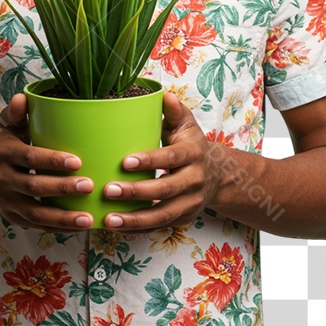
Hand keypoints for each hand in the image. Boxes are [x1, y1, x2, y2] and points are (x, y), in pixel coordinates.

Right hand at [0, 93, 97, 230]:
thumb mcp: (6, 127)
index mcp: (5, 153)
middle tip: (90, 186)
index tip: (77, 161)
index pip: (30, 158)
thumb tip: (23, 97)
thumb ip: (17, 113)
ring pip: (36, 214)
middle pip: (35, 187)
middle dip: (63, 189)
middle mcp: (4, 179)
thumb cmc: (3, 146)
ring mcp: (8, 202)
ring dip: (63, 217)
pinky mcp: (14, 219)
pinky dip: (59, 228)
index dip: (52, 161)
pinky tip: (80, 227)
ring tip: (88, 219)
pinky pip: (38, 227)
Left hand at [100, 92, 221, 231]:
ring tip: (108, 219)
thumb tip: (164, 95)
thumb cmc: (191, 146)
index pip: (170, 158)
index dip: (149, 161)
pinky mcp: (183, 219)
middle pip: (165, 191)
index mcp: (193, 154)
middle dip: (136, 193)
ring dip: (134, 219)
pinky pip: (159, 228)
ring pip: (162, 216)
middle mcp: (195, 181)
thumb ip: (174, 112)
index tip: (124, 162)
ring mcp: (190, 203)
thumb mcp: (187, 126)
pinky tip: (117, 228)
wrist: (218, 175)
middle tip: (108, 190)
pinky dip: (138, 230)